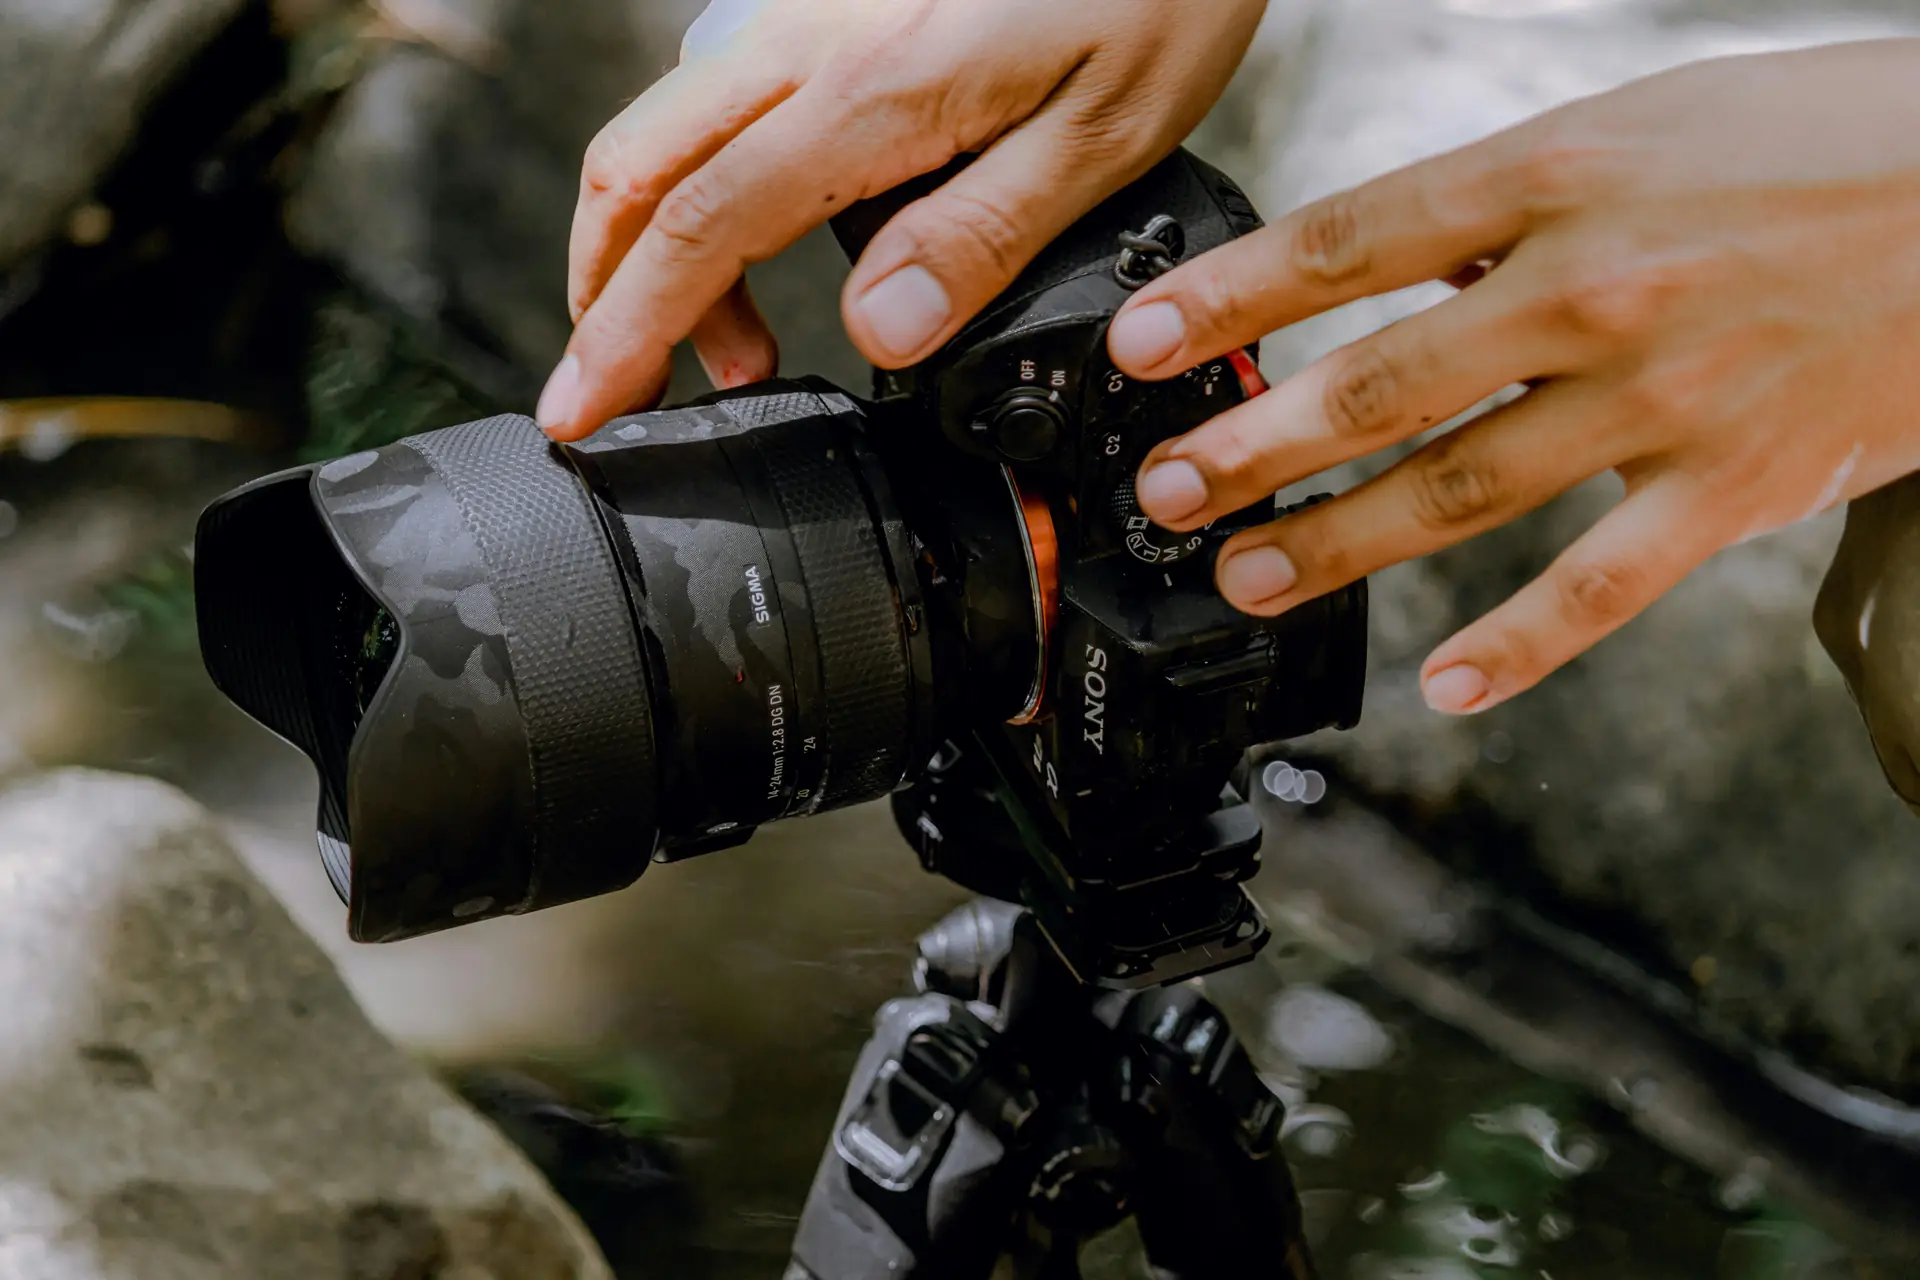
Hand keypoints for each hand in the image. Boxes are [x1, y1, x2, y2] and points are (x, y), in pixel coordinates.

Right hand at [539, 0, 1268, 440]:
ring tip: (732, 352)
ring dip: (657, 252)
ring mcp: (809, 23)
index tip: (586, 407)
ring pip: (669, 137)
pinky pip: (724, 110)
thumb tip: (878, 334)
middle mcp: (810, 46)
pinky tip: (759, 247)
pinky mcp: (831, 19)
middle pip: (637, 170)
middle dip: (602, 295)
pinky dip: (701, 194)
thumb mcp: (1099, 135)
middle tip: (614, 392)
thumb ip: (979, 236)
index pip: (703, 224)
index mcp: (869, 91)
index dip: (630, 329)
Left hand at [1107, 40, 1919, 715]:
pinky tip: (1445, 685)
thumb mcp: (1645, 122)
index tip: (1142, 344)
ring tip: (1248, 575)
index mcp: (1562, 175)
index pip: (1352, 240)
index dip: (1231, 298)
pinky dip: (1518, 643)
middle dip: (1253, 443)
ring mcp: (1662, 397)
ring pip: (1463, 487)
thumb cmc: (1823, 144)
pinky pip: (1603, 585)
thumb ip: (1511, 198)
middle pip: (1382, 381)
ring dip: (1339, 542)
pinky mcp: (1733, 486)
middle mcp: (1596, 287)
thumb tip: (1390, 254)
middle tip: (1168, 489)